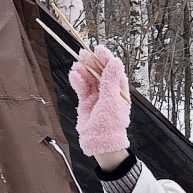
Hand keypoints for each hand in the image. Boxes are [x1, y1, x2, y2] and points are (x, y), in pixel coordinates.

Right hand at [67, 45, 132, 159]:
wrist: (100, 143)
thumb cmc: (110, 125)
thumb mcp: (111, 100)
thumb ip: (111, 81)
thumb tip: (115, 62)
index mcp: (119, 91)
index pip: (113, 70)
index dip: (106, 58)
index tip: (99, 49)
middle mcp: (108, 92)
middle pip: (100, 73)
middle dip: (92, 63)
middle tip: (83, 53)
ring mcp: (97, 97)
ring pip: (90, 79)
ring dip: (83, 71)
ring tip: (77, 63)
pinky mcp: (87, 103)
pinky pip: (82, 89)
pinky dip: (78, 81)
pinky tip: (74, 75)